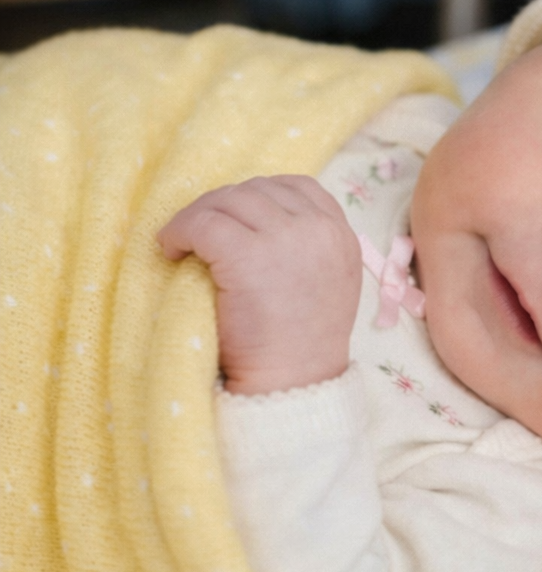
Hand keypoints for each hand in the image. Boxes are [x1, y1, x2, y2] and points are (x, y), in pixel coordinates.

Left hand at [158, 176, 362, 394]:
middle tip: (200, 233)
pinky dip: (180, 230)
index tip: (237, 219)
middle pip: (258, 189)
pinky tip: (171, 250)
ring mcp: (285, 238)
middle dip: (224, 206)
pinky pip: (203, 222)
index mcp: (340, 236)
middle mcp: (318, 230)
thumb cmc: (301, 347)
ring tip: (182, 243)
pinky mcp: (247, 254)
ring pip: (227, 201)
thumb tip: (266, 225)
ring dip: (198, 217)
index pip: (299, 187)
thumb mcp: (329, 286)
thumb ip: (311, 250)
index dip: (260, 197)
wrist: (293, 384)